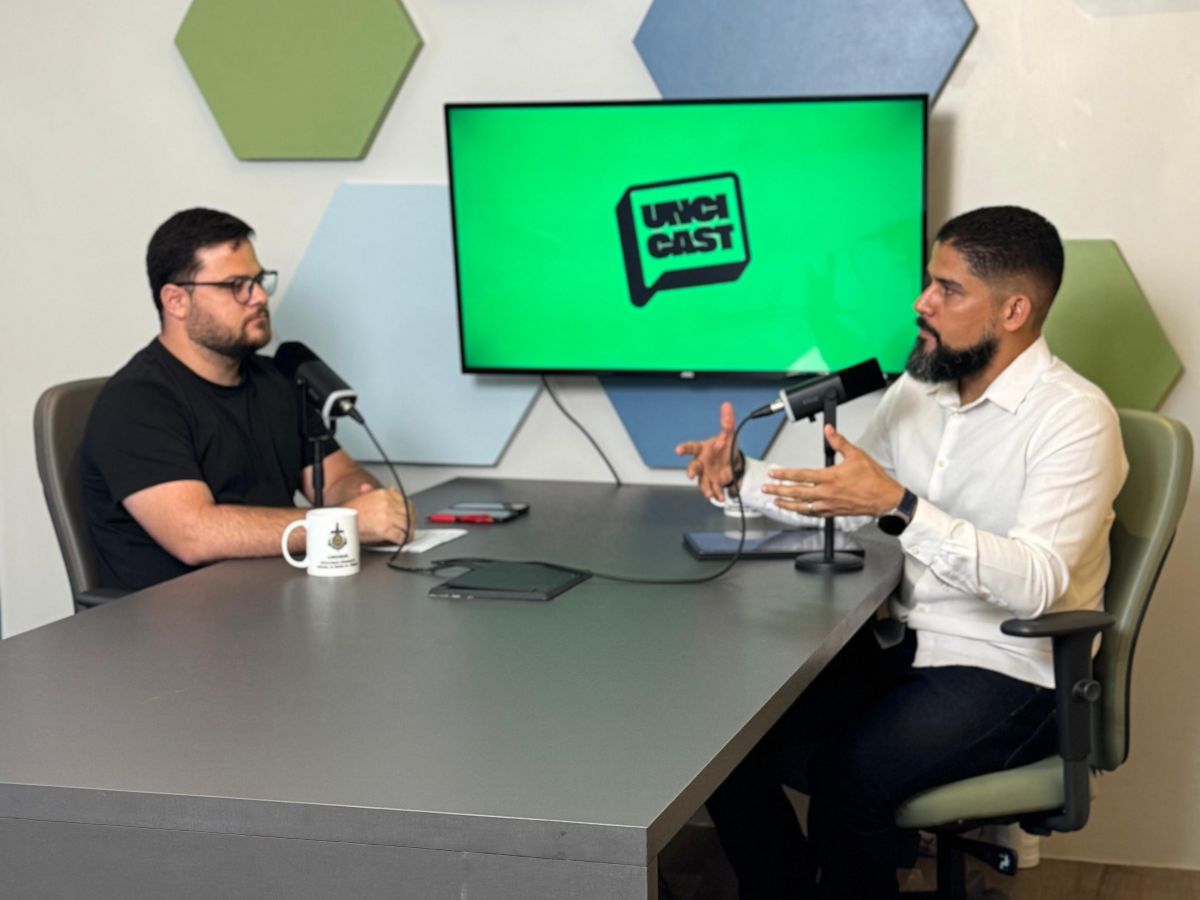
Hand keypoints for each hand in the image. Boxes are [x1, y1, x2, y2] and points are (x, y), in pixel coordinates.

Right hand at [346, 484, 415, 545]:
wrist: (340, 520)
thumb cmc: (352, 512)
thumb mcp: (367, 496)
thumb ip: (381, 493)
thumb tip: (393, 488)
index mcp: (384, 494)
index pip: (406, 502)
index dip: (410, 512)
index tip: (411, 517)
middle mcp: (387, 503)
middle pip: (409, 513)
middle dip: (411, 523)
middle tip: (410, 529)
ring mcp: (387, 516)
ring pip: (406, 524)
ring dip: (408, 532)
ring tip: (407, 536)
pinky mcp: (385, 529)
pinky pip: (400, 535)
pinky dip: (402, 540)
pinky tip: (401, 541)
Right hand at [675, 401, 740, 500]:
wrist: (733, 461)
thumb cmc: (725, 447)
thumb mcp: (729, 434)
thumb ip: (727, 421)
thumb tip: (727, 405)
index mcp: (702, 449)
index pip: (691, 448)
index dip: (684, 449)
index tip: (678, 450)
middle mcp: (701, 463)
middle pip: (693, 467)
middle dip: (691, 471)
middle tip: (691, 474)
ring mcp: (707, 475)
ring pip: (702, 482)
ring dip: (705, 488)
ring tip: (709, 493)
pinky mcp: (714, 484)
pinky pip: (713, 490)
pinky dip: (716, 494)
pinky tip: (720, 497)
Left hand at [763, 425, 903, 517]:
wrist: (885, 498)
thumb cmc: (873, 479)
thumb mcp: (856, 455)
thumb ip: (839, 442)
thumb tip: (828, 431)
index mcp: (831, 478)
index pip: (801, 476)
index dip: (785, 474)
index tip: (774, 474)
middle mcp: (827, 493)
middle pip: (797, 493)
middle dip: (779, 490)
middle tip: (767, 488)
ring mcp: (829, 505)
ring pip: (803, 507)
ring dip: (787, 504)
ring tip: (776, 501)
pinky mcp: (834, 513)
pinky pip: (814, 514)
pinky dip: (802, 513)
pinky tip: (796, 511)